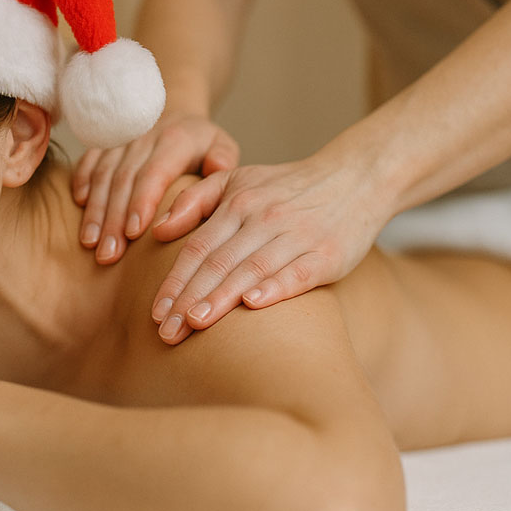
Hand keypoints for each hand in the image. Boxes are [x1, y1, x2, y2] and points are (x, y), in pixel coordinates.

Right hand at [72, 113, 239, 264]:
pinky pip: (88, 161)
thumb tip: (216, 168)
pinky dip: (81, 182)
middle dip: (113, 219)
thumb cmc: (201, 142)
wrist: (175, 112)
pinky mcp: (104, 144)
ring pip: (103, 175)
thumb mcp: (221, 145)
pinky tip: (78, 206)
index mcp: (175, 140)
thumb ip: (222, 159)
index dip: (141, 202)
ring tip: (90, 242)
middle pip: (123, 180)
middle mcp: (144, 138)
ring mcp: (121, 140)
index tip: (133, 233)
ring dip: (94, 210)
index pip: (155, 173)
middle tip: (108, 254)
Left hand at [149, 153, 389, 343]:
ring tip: (195, 324)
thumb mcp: (238, 179)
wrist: (356, 178)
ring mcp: (296, 235)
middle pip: (218, 262)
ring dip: (221, 298)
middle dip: (188, 299)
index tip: (155, 313)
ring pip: (251, 269)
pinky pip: (297, 272)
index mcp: (237, 203)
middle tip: (165, 333)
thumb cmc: (287, 187)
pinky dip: (275, 287)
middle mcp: (263, 218)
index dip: (174, 281)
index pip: (197, 247)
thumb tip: (158, 230)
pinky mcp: (327, 253)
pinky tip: (253, 305)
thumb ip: (194, 200)